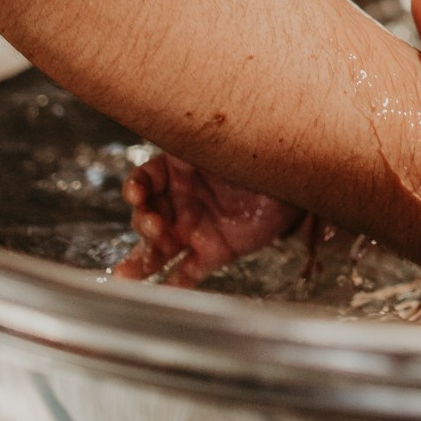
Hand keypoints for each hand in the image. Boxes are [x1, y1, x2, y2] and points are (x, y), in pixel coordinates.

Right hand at [114, 152, 303, 287]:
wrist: (294, 179)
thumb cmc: (259, 154)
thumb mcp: (226, 144)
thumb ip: (200, 146)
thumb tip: (179, 126)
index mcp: (178, 170)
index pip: (145, 179)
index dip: (135, 188)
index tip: (137, 194)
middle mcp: (180, 201)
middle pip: (147, 216)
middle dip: (144, 223)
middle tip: (154, 228)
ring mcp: (195, 228)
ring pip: (160, 248)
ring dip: (142, 260)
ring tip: (126, 275)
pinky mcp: (214, 252)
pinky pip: (189, 272)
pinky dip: (174, 284)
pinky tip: (161, 294)